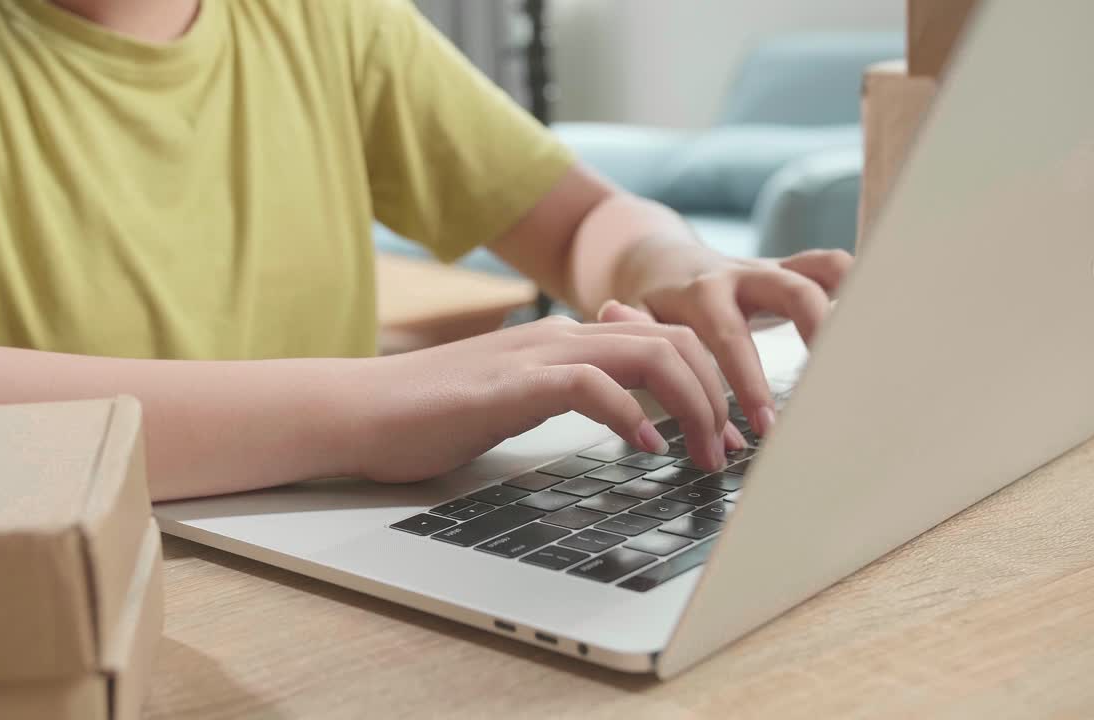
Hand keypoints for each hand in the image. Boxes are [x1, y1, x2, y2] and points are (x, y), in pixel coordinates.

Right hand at [348, 316, 747, 483]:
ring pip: (648, 355)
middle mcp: (560, 337)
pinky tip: (644, 449)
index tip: (723, 435)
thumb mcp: (520, 396)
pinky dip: (631, 416)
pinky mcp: (512, 386)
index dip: (710, 382)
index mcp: (566, 340)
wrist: (363, 409)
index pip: (665, 337)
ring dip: (692, 406)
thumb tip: (624, 410)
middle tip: (730, 452)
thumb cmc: (434, 412)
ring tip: (704, 455)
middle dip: (718, 395)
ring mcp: (536, 356)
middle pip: (675, 339)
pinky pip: (591, 386)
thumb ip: (570, 389)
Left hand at [609, 246, 853, 436]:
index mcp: (700, 294)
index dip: (749, 385)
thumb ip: (657, 359)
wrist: (659, 261)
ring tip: (869, 350)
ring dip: (847, 306)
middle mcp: (740, 276)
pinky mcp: (789, 268)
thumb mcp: (638, 325)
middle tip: (832, 387)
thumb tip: (677, 405)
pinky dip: (855, 285)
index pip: (730, 339)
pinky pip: (828, 265)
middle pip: (791, 292)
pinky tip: (875, 323)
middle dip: (815, 339)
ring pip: (819, 270)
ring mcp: (769, 269)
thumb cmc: (652, 307)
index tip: (766, 428)